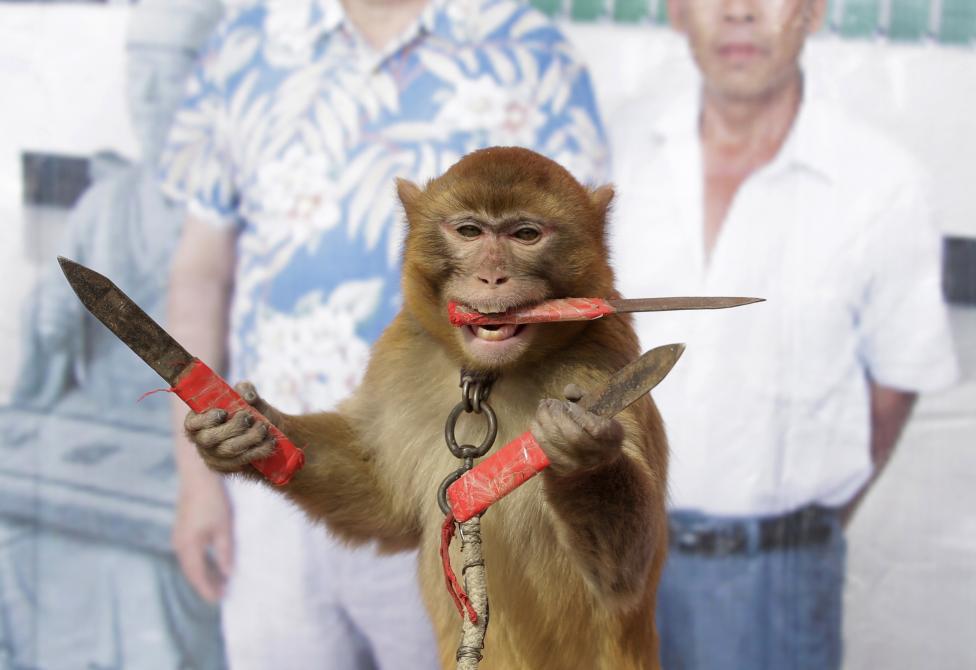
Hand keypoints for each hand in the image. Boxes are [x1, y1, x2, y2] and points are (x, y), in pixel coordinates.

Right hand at [171, 471, 233, 602]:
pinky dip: (201, 563)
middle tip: (221, 594)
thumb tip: (228, 573)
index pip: (198, 576)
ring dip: (204, 574)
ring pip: (190, 563)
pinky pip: (190, 554)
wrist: (197, 478)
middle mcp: (179, 545)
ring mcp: (178, 537)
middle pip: (192, 572)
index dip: (208, 589)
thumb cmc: (213, 502)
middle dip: (206, 584)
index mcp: (188, 547)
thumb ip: (225, 552)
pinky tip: (211, 563)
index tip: (220, 600)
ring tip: (219, 582)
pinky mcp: (182, 530)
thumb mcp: (223, 528)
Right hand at [184, 382, 282, 473]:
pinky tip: (268, 444)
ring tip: (264, 429)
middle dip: (234, 427)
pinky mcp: (225, 467)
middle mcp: (201, 439)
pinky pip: (239, 463)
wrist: (263, 431)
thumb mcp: (246, 395)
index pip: (191, 424)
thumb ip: (245, 390)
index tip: (224, 412)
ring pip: (229, 451)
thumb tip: (248, 396)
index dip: (206, 420)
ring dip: (249, 439)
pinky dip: (256, 452)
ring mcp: (211, 456)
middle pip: (210, 439)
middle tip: (251, 417)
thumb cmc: (247, 409)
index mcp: (198, 419)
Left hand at [531, 384, 623, 476]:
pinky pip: (546, 451)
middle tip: (548, 403)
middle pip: (574, 436)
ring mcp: (581, 466)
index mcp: (613, 437)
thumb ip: (583, 397)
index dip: (579, 415)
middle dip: (557, 416)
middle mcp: (600, 455)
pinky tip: (537, 424)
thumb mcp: (596, 412)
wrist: (595, 463)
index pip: (597, 429)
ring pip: (558, 444)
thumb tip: (569, 390)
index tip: (568, 404)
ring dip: (544, 423)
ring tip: (541, 410)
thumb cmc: (593, 429)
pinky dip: (538, 435)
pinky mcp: (564, 471)